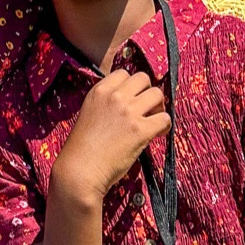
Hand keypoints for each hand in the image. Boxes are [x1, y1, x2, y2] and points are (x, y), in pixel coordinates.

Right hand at [51, 69, 169, 206]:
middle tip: (146, 110)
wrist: (80, 170)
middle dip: (147, 93)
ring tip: (153, 122)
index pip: (124, 73)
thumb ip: (107, 103)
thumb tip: (130, 102)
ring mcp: (128, 111)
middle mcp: (114, 96)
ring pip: (157, 94)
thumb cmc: (83, 148)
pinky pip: (165, 118)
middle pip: (144, 79)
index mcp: (99, 91)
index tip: (133, 100)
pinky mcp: (140, 130)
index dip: (132, 87)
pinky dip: (164, 126)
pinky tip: (157, 134)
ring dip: (158, 107)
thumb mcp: (90, 113)